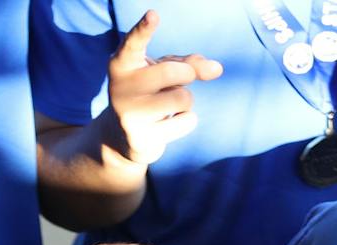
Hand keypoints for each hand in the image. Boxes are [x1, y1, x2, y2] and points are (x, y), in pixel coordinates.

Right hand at [101, 10, 223, 167]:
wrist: (125, 136)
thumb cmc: (150, 91)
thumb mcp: (167, 70)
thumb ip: (191, 63)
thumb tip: (216, 69)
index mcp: (123, 63)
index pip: (133, 43)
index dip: (144, 29)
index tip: (153, 15)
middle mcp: (120, 87)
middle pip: (172, 72)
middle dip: (186, 75)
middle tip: (179, 80)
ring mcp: (128, 115)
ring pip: (182, 98)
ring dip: (186, 100)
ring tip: (169, 106)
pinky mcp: (141, 138)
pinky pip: (186, 121)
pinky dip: (186, 121)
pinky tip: (168, 125)